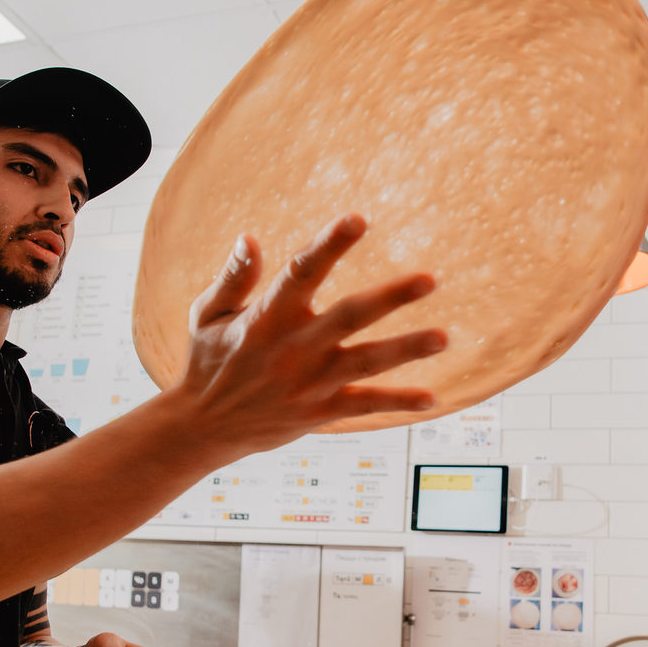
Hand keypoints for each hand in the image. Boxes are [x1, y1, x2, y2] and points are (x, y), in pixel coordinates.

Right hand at [176, 214, 447, 453]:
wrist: (203, 427)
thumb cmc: (208, 361)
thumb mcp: (208, 314)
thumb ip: (234, 277)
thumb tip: (249, 237)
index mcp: (269, 315)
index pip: (302, 271)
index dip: (330, 244)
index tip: (358, 219)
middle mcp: (295, 346)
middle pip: (350, 316)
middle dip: (391, 298)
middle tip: (429, 279)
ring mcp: (311, 381)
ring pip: (367, 361)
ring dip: (407, 349)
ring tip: (444, 337)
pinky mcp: (320, 411)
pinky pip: (365, 405)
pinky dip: (398, 402)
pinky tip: (433, 398)